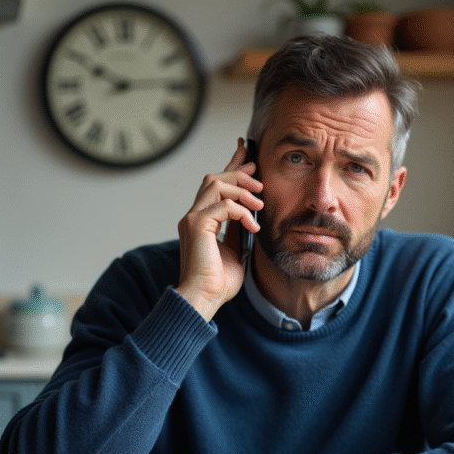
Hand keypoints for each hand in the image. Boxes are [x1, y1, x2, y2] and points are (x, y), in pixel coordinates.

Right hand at [175, 138, 262, 320]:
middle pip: (214, 178)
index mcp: (202, 220)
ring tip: (260, 204)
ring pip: (216, 184)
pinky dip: (242, 212)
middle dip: (239, 172)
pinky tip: (253, 226)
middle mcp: (194, 216)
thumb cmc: (218, 282)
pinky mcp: (196, 225)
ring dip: (242, 190)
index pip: (216, 185)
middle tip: (260, 181)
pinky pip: (223, 205)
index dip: (232, 166)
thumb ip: (238, 231)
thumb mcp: (235, 251)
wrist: (204, 299)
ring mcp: (192, 219)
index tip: (247, 154)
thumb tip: (253, 216)